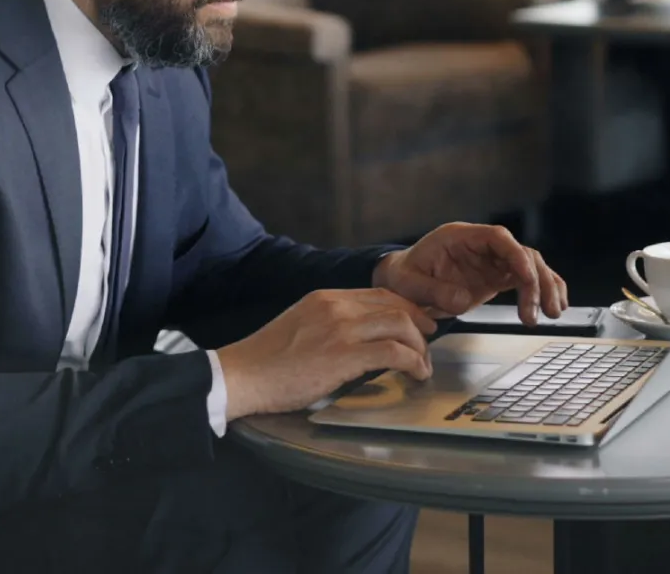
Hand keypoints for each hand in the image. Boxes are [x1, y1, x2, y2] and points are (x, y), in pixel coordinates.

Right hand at [215, 288, 435, 419]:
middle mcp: (336, 306)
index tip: (418, 324)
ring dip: (420, 346)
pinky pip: (393, 352)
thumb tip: (360, 338)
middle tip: (428, 344)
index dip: (407, 308)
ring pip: (401, 325)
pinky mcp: (343, 355)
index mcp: (326, 298)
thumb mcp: (301, 327)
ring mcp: (340, 328)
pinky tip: (415, 373)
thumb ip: (331, 325)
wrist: (241, 375)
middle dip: (420, 325)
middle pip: (396, 305)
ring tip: (423, 364)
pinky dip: (412, 362)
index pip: (380, 294)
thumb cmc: (267, 361)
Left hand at [373, 223, 567, 325]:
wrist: (401, 281)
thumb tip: (464, 300)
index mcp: (461, 237)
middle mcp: (481, 246)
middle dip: (536, 280)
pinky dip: (542, 290)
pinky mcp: (495, 277)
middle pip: (521, 253)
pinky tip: (555, 305)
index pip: (498, 238)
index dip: (516, 255)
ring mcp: (491, 261)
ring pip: (530, 266)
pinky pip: (525, 279)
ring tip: (553, 313)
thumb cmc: (403, 276)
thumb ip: (435, 291)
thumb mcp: (409, 284)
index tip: (527, 278)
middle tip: (540, 311)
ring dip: (545, 287)